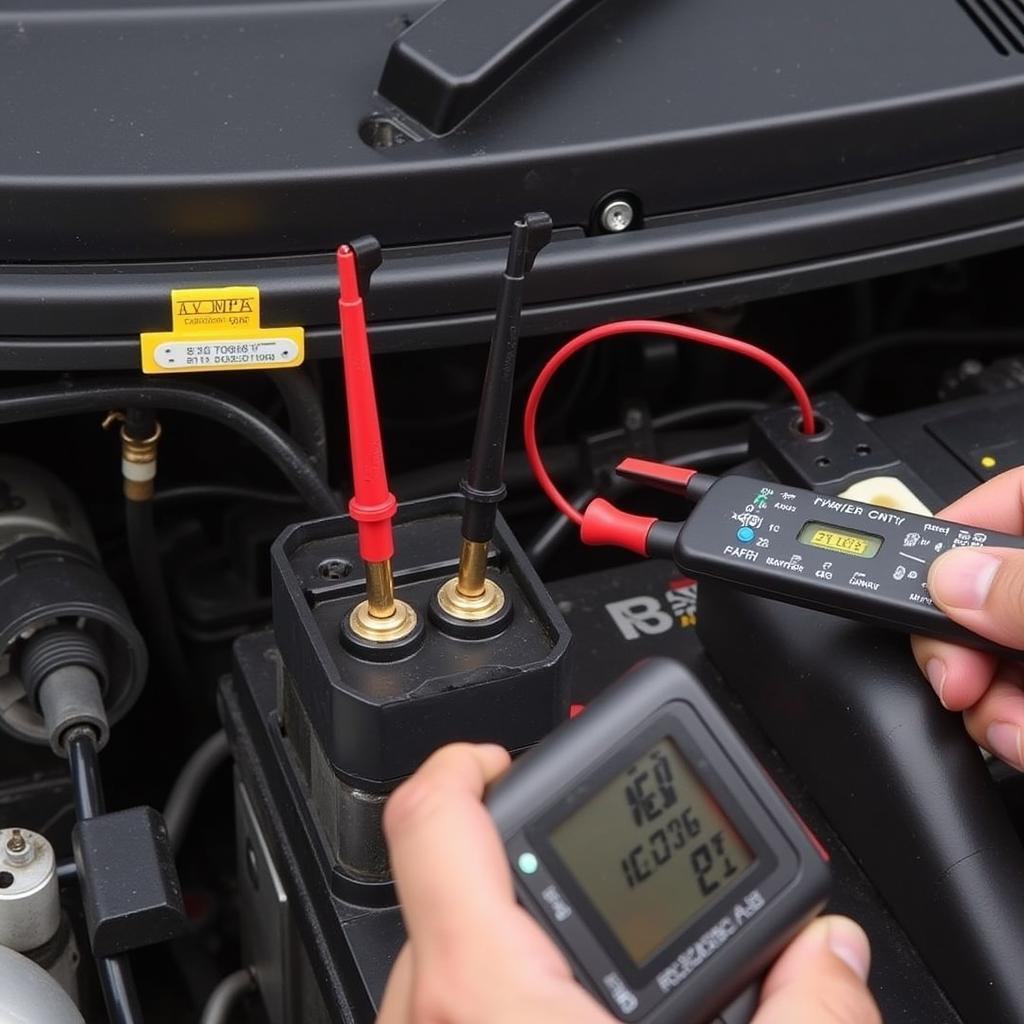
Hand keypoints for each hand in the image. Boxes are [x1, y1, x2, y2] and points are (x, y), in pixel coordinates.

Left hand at [378, 743, 878, 1023]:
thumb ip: (799, 1011)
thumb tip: (827, 955)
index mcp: (483, 983)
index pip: (434, 813)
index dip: (468, 757)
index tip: (506, 751)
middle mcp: (430, 1009)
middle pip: (460, 882)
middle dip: (540, 867)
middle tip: (603, 881)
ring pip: (455, 950)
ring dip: (524, 939)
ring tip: (594, 968)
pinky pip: (450, 1002)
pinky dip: (501, 989)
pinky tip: (564, 1013)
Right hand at [912, 468, 1023, 768]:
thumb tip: (950, 581)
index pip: (1004, 501)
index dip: (945, 535)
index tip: (908, 585)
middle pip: (986, 594)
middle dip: (957, 647)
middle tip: (953, 682)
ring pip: (999, 657)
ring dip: (988, 706)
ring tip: (1008, 732)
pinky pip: (1023, 701)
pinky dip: (1015, 728)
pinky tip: (1021, 741)